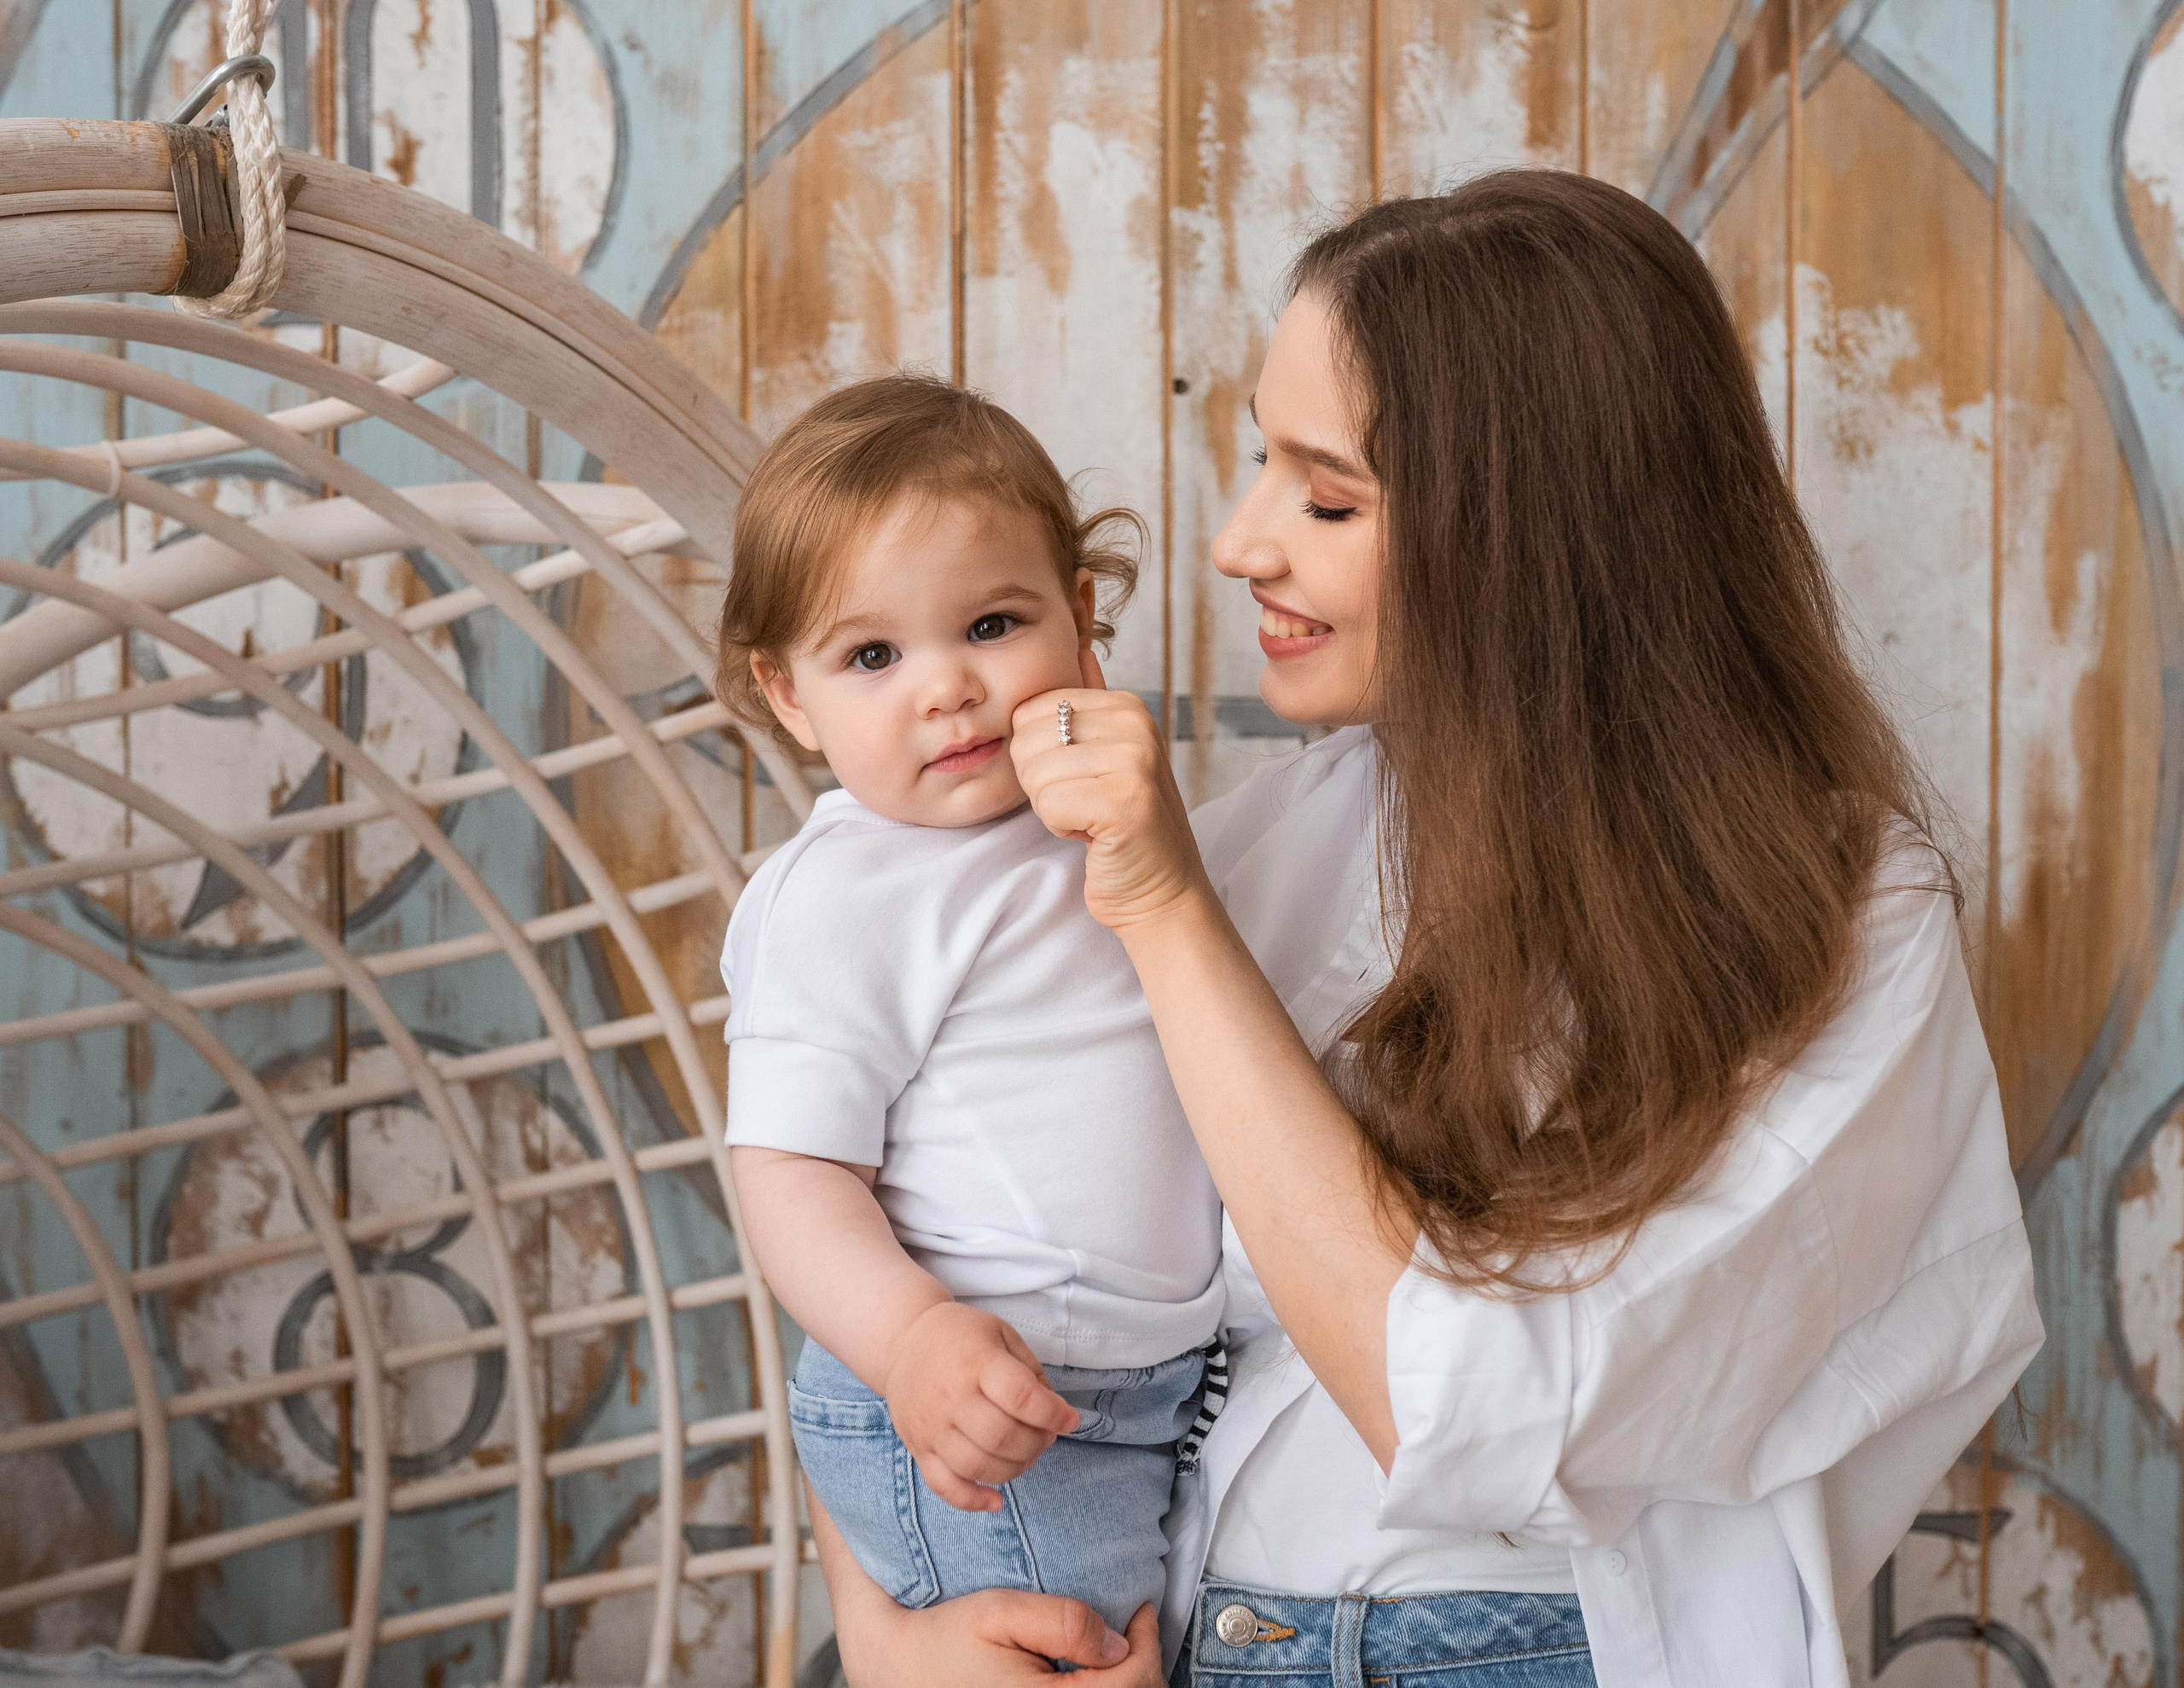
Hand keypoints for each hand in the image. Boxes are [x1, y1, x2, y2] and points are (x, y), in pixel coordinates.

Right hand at [813, 1478, 1163, 1684]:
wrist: (899, 1669)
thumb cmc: (943, 1641)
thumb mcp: (999, 1611)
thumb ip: (1061, 1622)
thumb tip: (1115, 1642)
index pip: (1132, 1680)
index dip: (1147, 1639)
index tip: (1139, 1609)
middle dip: (1143, 1664)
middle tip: (1134, 1628)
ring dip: (1127, 1683)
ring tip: (1116, 1653)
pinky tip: (1093, 1676)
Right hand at [882, 1301, 1078, 1511]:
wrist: (904, 1341)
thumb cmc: (961, 1337)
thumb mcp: (1001, 1334)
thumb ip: (1030, 1372)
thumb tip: (1053, 1413)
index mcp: (975, 1362)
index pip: (1020, 1397)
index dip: (1052, 1414)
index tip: (1069, 1419)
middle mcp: (950, 1397)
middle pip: (1001, 1438)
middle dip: (1036, 1443)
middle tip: (1046, 1436)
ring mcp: (931, 1427)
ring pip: (977, 1467)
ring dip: (1014, 1470)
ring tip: (1026, 1455)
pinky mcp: (918, 1448)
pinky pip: (944, 1486)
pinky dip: (972, 1501)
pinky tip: (996, 1501)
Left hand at [1010, 648, 1214, 930]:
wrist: (1161, 891)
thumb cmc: (1124, 827)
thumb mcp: (1110, 755)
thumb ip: (1092, 705)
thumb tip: (1079, 647)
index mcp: (1126, 705)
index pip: (1030, 710)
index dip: (1040, 756)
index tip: (1080, 780)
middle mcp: (1136, 723)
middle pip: (1026, 739)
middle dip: (1041, 782)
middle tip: (1084, 803)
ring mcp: (1135, 760)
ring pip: (1035, 774)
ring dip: (1052, 808)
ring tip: (1091, 817)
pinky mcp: (1126, 802)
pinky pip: (1050, 804)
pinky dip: (1062, 828)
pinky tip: (1094, 835)